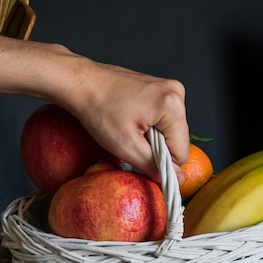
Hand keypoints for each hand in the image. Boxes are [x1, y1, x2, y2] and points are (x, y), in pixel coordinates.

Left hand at [45, 57, 189, 183]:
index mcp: (172, 106)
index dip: (160, 161)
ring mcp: (170, 88)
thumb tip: (178, 179)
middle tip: (131, 138)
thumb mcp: (126, 146)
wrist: (81, 83)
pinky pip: (164, 119)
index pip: (181, 152)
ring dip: (153, 136)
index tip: (139, 152)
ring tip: (130, 126)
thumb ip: (155, 166)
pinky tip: (132, 118)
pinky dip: (150, 125)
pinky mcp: (161, 88)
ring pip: (171, 131)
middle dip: (156, 146)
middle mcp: (177, 93)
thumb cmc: (99, 110)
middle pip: (178, 140)